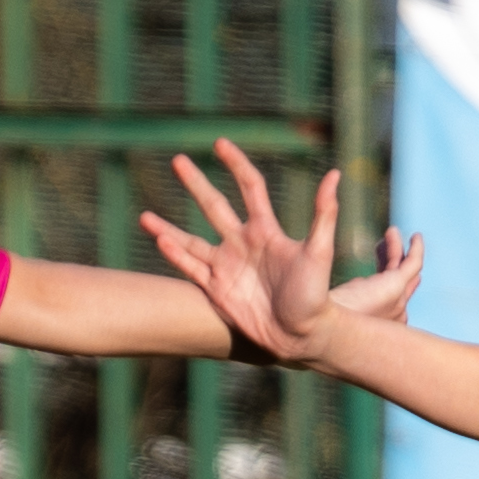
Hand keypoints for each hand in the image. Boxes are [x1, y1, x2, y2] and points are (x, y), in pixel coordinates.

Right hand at [140, 140, 419, 364]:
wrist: (303, 335)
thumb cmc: (316, 295)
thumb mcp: (319, 252)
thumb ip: (323, 214)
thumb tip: (334, 174)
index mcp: (267, 230)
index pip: (250, 187)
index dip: (236, 164)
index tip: (221, 143)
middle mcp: (243, 244)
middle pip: (214, 205)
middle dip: (196, 183)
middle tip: (178, 160)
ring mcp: (227, 267)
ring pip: (191, 241)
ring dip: (168, 229)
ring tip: (144, 217)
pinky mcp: (217, 290)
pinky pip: (191, 270)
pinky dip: (175, 257)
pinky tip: (159, 243)